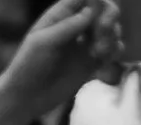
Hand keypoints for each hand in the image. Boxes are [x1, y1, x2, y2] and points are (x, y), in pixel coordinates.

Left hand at [0, 0, 122, 124]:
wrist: (25, 98)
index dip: (97, 0)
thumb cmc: (28, 67)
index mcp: (61, 15)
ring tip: (97, 52)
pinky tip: (103, 60)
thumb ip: (69, 25)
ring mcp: (85, 43)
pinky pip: (113, 49)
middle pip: (105, 8)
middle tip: (102, 30)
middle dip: (109, 16)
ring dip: (111, 36)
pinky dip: (114, 51)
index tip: (97, 12)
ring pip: (112, 28)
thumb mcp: (44, 43)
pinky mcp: (92, 62)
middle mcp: (76, 25)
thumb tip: (94, 9)